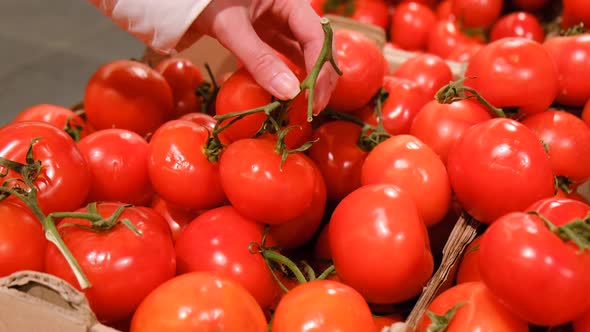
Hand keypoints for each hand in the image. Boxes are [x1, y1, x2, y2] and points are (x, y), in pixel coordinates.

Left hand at [190, 0, 338, 112]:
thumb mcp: (231, 26)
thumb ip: (259, 59)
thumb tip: (290, 94)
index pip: (317, 35)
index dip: (321, 67)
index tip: (314, 98)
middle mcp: (288, 8)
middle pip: (316, 44)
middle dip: (319, 75)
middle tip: (315, 107)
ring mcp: (276, 19)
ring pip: (302, 51)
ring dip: (306, 77)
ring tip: (304, 104)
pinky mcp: (264, 31)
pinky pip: (283, 54)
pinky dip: (286, 73)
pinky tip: (286, 92)